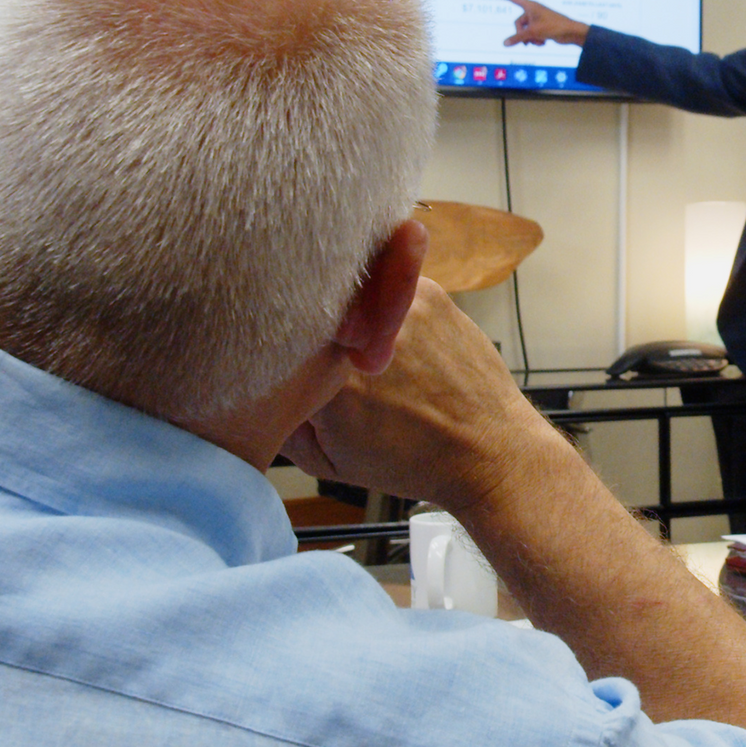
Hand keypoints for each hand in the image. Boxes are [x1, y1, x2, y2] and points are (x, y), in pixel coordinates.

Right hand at [281, 278, 559, 517]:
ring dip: (346, 308)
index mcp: (326, 383)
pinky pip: (386, 283)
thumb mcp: (331, 462)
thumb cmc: (413, 461)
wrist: (487, 450)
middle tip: (319, 351)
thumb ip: (282, 426)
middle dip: (305, 323)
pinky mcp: (427, 291)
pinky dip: (382, 303)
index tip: (272, 354)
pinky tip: (395, 336)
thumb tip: (257, 391)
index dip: (270, 348)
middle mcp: (359, 335)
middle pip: (307, 306)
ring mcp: (397, 305)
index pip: (271, 343)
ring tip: (358, 342)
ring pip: (348, 290)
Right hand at [490, 0, 589, 47]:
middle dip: (521, 34)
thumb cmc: (555, 27)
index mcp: (530, 5)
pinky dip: (535, 40)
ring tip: (539, 42)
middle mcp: (532, 11)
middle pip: (517, 23)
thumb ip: (518, 38)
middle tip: (529, 40)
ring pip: (524, 31)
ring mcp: (536, 19)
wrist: (571, 32)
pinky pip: (530, 35)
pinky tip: (543, 42)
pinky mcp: (540, 27)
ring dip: (529, 39)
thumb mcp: (534, 32)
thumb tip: (505, 44)